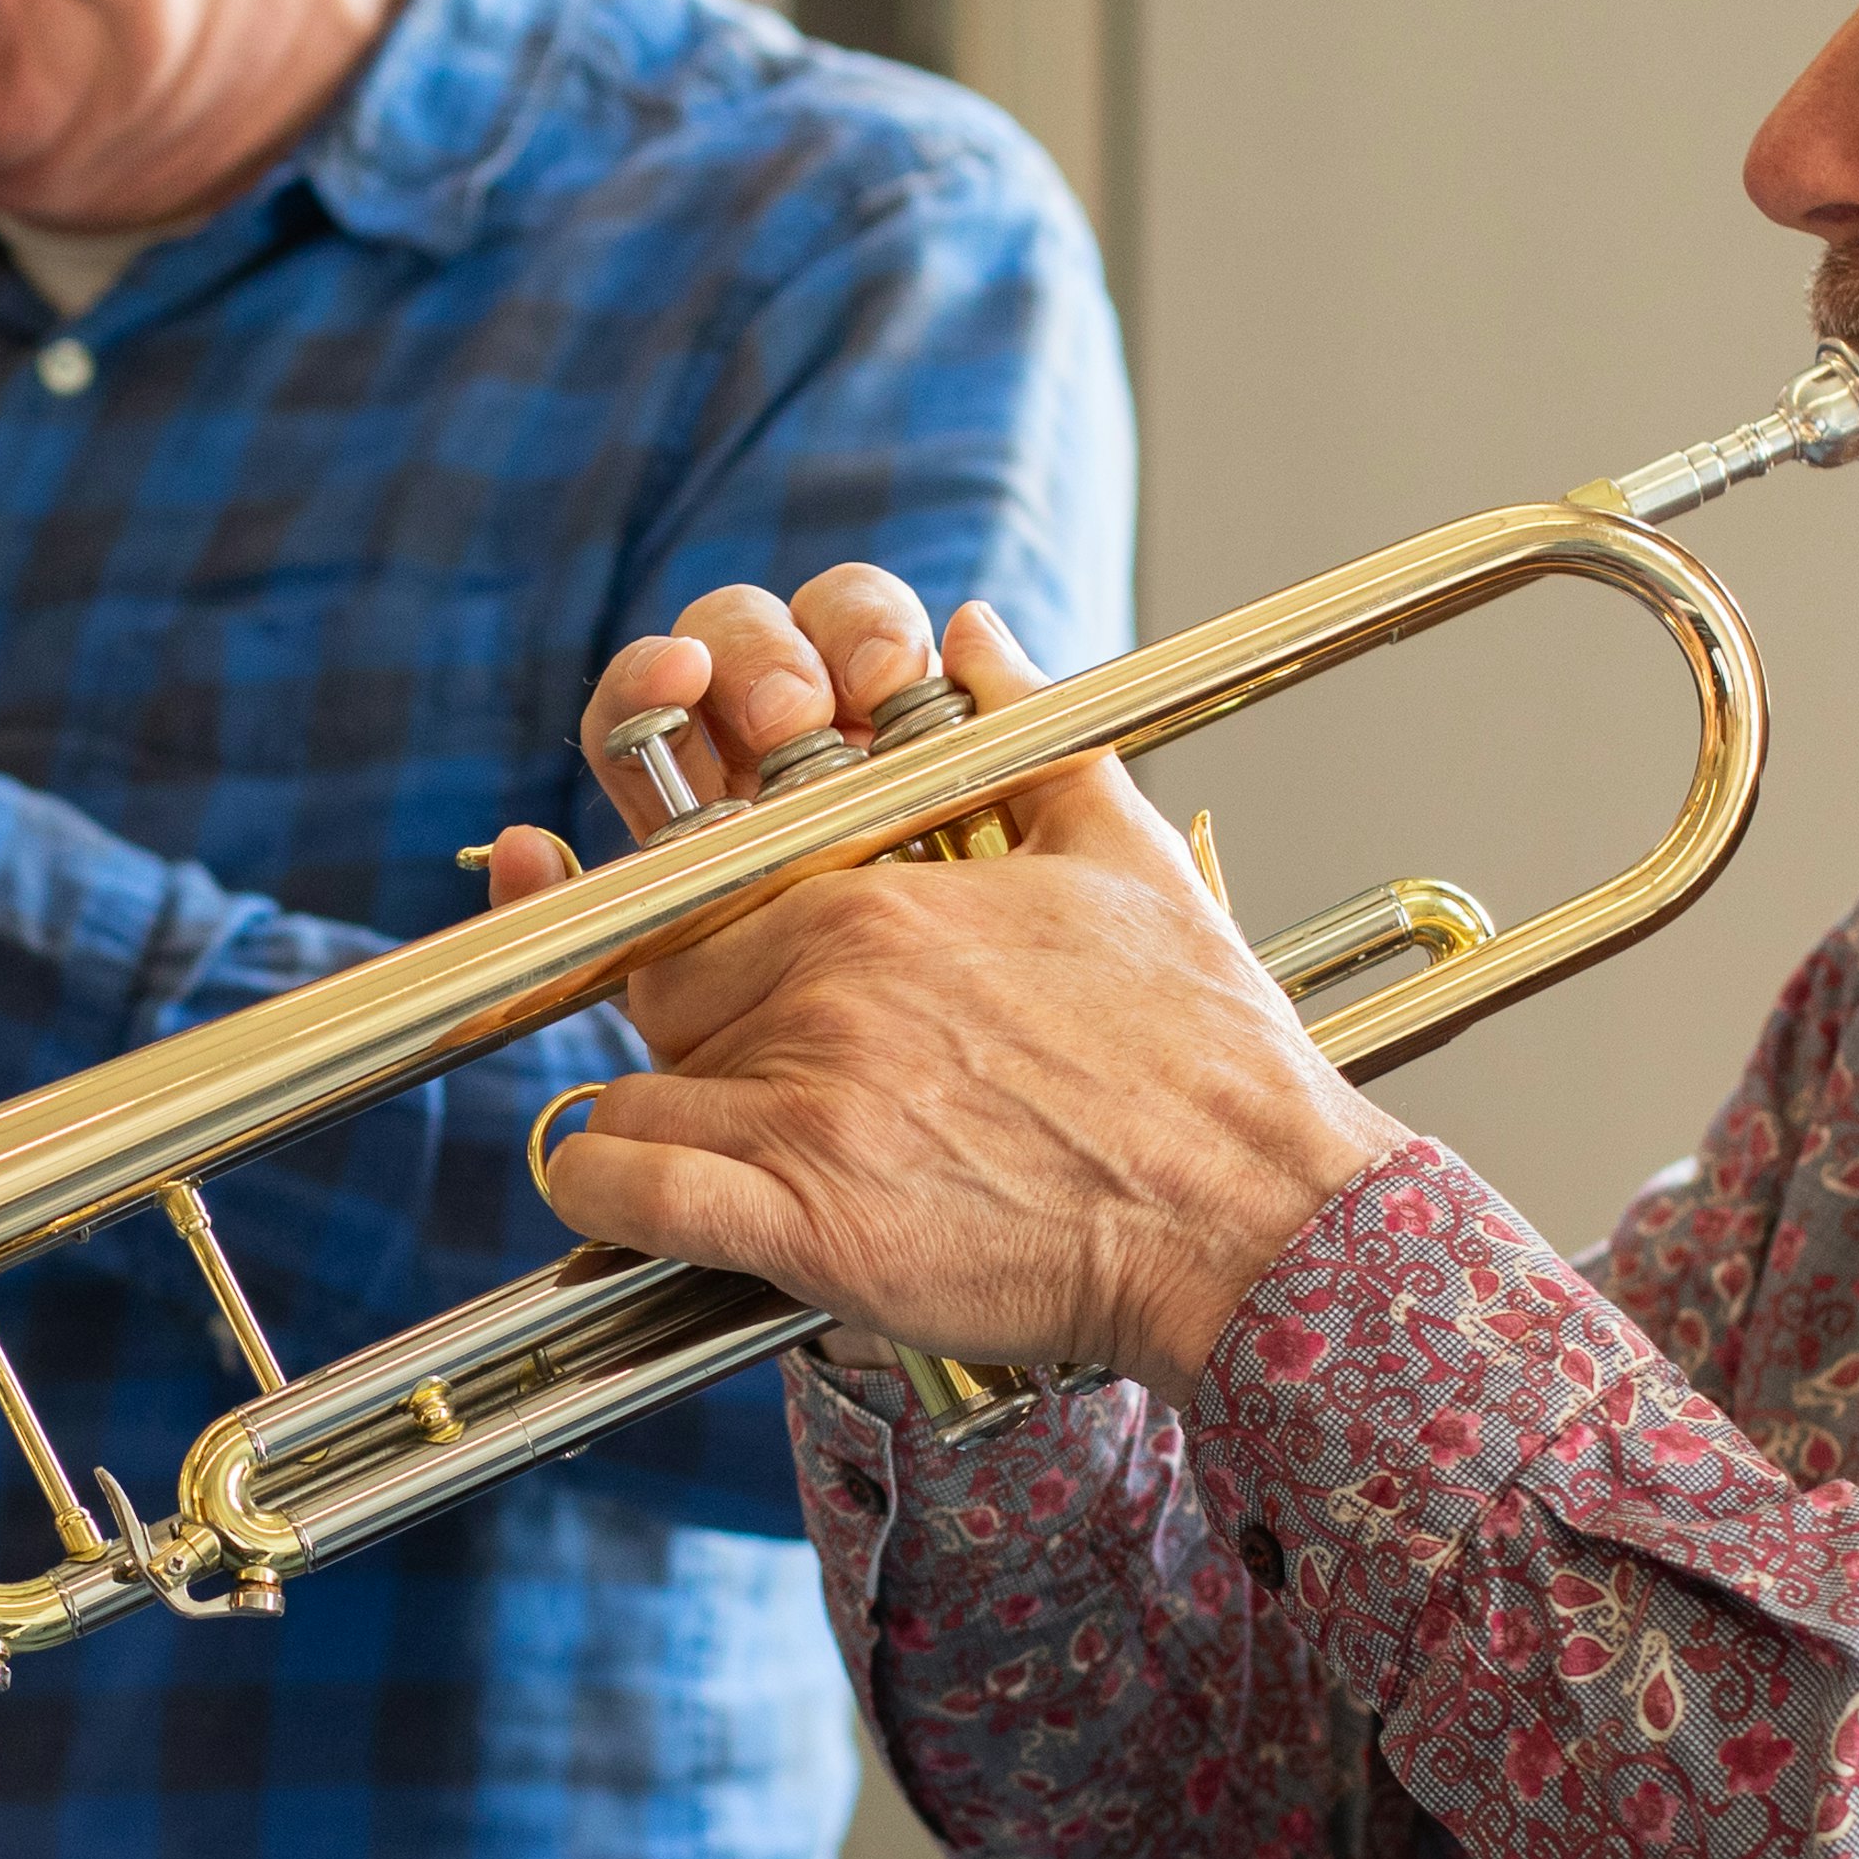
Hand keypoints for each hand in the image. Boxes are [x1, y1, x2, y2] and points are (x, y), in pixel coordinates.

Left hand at [505, 590, 1407, 1396]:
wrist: (1257, 1217)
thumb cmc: (1203, 1051)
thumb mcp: (1123, 849)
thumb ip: (1024, 728)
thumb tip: (973, 634)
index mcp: (876, 893)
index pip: (695, 881)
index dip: (685, 919)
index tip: (706, 956)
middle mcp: (826, 984)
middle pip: (655, 984)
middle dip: (681, 1026)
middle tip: (750, 1076)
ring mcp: (810, 1102)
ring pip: (627, 1088)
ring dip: (654, 1122)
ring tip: (729, 1155)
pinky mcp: (807, 1224)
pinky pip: (622, 1190)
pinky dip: (601, 1193)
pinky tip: (632, 1200)